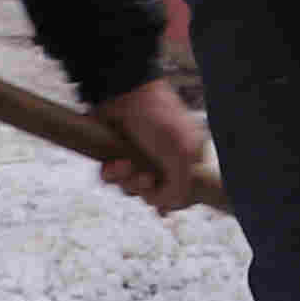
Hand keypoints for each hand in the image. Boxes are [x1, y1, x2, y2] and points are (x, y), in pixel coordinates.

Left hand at [90, 79, 216, 213]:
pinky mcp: (117, 157)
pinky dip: (111, 175)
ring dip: (126, 181)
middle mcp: (165, 161)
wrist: (124, 93)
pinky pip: (112, 180)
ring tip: (124, 165)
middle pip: (155, 193)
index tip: (164, 197)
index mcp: (188, 159)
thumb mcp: (181, 152)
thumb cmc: (159, 118)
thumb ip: (181, 186)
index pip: (184, 192)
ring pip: (132, 188)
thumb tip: (167, 207)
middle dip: (144, 188)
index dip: (171, 198)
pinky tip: (113, 163)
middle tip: (143, 176)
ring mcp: (140, 159)